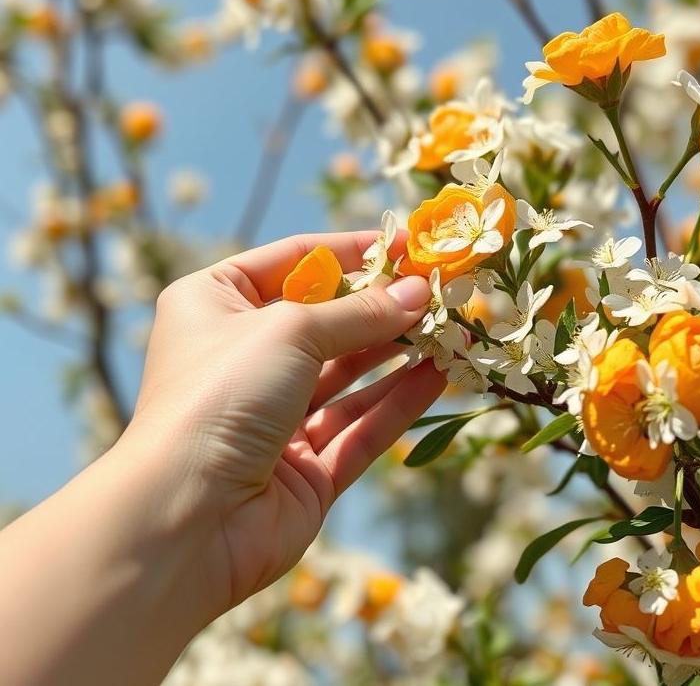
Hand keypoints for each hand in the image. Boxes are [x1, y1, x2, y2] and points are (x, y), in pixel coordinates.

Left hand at [126, 229, 439, 620]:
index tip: (409, 244)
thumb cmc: (221, 395)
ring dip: (399, 352)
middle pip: (327, 322)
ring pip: (349, 376)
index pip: (295, 263)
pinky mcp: (304, 470)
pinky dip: (399, 401)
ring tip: (452, 329)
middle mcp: (243, 359)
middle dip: (384, 306)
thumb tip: (420, 291)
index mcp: (215, 306)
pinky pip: (360, 426)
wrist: (184, 520)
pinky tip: (439, 375)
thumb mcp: (291, 331)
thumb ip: (361, 313)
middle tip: (441, 289)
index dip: (353, 251)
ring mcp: (274, 418)